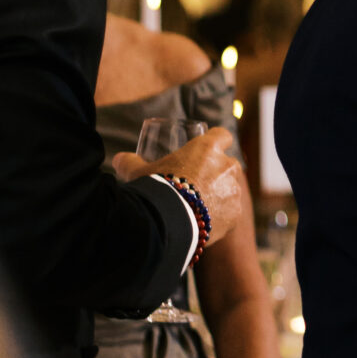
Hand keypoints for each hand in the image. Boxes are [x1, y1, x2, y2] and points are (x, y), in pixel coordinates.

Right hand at [114, 127, 246, 243]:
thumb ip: (130, 162)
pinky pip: (230, 213)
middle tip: (196, 184)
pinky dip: (219, 217)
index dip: (216, 141)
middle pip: (227, 165)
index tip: (208, 150)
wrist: (167, 221)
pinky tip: (201, 222)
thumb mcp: (138, 173)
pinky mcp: (235, 215)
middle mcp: (227, 166)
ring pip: (230, 190)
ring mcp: (233, 191)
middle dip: (216, 173)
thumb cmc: (154, 189)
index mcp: (207, 149)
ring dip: (218, 196)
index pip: (222, 135)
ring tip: (196, 207)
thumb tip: (119, 159)